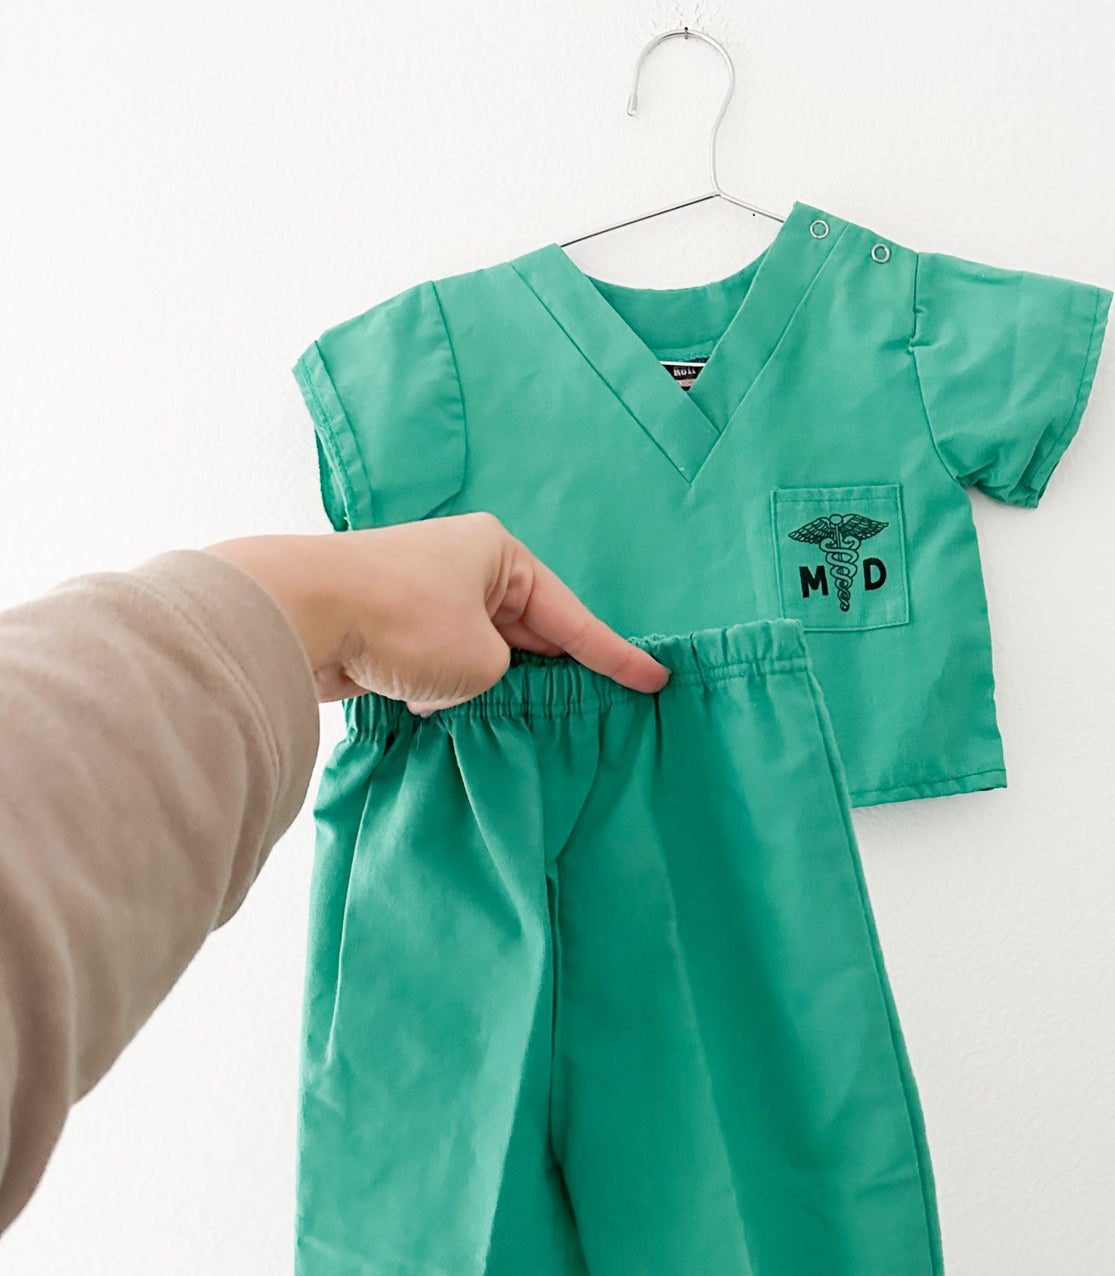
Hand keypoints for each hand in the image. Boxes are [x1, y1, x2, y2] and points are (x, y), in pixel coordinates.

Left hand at [210, 513, 668, 711]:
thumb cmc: (403, 622)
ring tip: (507, 721)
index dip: (615, 656)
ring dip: (486, 686)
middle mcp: (461, 564)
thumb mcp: (482, 662)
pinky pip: (435, 663)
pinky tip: (437, 714)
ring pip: (477, 651)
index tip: (655, 679)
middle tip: (588, 712)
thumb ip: (501, 676)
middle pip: (525, 630)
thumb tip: (467, 680)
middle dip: (548, 671)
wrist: (299, 612)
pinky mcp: (383, 623)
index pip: (572, 617)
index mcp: (499, 554)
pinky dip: (442, 690)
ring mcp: (420, 592)